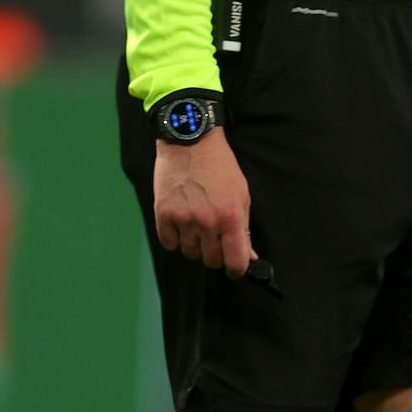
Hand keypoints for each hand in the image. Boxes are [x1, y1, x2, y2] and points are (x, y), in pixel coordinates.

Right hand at [153, 130, 254, 277]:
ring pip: (190, 253)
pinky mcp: (162, 212)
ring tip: (196, 228)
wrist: (190, 141)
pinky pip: (168, 243)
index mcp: (231, 218)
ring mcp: (183, 218)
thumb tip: (248, 257)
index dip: (237, 270)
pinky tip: (180, 226)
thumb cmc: (221, 168)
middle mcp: (207, 222)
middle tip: (214, 241)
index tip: (235, 269)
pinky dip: (174, 239)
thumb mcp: (241, 196)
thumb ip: (244, 228)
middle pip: (211, 260)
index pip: (235, 261)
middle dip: (215, 255)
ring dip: (194, 246)